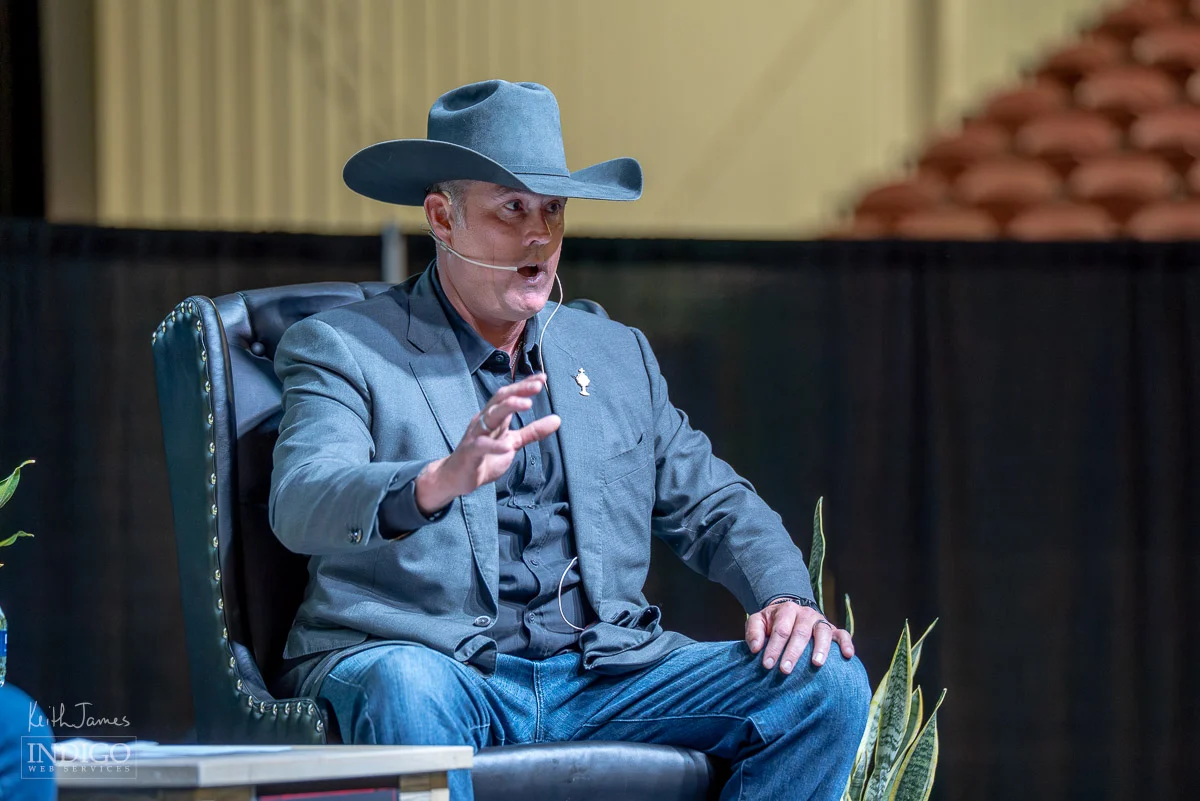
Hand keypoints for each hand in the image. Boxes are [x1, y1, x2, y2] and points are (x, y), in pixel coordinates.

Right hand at [415, 373, 560, 513]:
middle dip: (518, 390)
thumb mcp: (512, 443)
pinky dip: (495, 445)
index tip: (543, 377)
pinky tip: (508, 446)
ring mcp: (475, 435)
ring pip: (490, 416)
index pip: (509, 396)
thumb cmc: (484, 457)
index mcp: (494, 417)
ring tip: (527, 404)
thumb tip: (557, 419)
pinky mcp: (470, 453)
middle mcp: (483, 421)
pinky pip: (481, 446)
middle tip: (538, 386)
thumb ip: (532, 432)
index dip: (525, 385)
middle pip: (500, 400)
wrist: (456, 478)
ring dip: (508, 408)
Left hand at [745, 601, 854, 673]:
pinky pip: (843, 634)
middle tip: (785, 670)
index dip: (773, 647)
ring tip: (816, 664)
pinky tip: (848, 655)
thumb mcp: (758, 621)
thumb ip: (754, 632)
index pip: (781, 630)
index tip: (767, 665)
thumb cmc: (772, 622)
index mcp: (787, 610)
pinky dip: (847, 643)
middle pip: (800, 633)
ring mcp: (820, 621)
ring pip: (823, 632)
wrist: (790, 612)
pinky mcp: (833, 629)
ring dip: (820, 648)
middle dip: (793, 652)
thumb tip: (755, 648)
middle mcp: (805, 614)